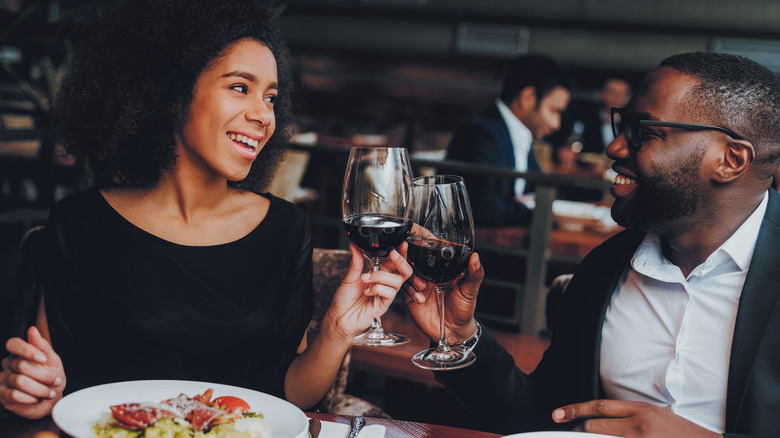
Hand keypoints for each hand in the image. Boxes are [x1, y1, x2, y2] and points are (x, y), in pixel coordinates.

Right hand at [0, 326, 65, 418]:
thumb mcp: (52, 360)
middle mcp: (9, 364)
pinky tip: (37, 398)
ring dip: (40, 389)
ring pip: (19, 381)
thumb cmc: (52, 377)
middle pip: (22, 365)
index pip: (13, 344)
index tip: (43, 359)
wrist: (51, 398)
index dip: (27, 351)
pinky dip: (31, 398)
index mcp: (19, 353)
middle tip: (55, 381)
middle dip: (44, 375)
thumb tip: (32, 330)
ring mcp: (4, 379)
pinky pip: (14, 395)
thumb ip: (42, 346)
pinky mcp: (3, 395)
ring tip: (49, 392)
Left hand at [323, 243, 412, 341]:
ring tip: (365, 278)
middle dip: (401, 261)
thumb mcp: (350, 277)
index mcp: (379, 274)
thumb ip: (356, 261)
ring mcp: (385, 295)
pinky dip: (377, 289)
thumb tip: (354, 245)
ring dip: (380, 276)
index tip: (401, 243)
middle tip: (393, 253)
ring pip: (396, 281)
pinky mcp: (383, 305)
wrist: (338, 317)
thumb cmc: (345, 299)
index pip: (394, 262)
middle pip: (404, 271)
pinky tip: (367, 292)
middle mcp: (384, 284)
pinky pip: (389, 293)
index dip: (400, 253)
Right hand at [405, 251, 483, 343]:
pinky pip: (402, 289)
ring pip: (404, 273)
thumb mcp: (470, 290)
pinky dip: (409, 291)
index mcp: (440, 269)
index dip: (418, 247)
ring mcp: (417, 285)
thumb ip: (474, 274)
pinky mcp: (410, 297)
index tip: (413, 243)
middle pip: (411, 261)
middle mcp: (427, 275)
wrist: (453, 331)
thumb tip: (475, 256)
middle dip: (407, 259)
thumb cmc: (463, 309)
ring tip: (422, 286)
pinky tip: (419, 298)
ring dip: (410, 277)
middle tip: (409, 262)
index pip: (427, 253)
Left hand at [552, 399, 720, 437]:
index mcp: (640, 410)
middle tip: (566, 431)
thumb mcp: (654, 415)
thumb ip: (628, 415)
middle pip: (596, 426)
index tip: (558, 414)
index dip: (575, 409)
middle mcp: (638, 425)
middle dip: (578, 429)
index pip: (599, 406)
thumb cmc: (680, 432)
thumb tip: (600, 419)